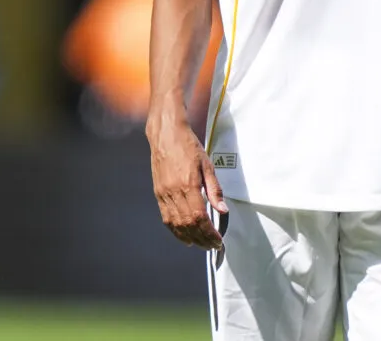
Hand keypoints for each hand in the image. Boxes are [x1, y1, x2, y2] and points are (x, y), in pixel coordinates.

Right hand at [146, 112, 227, 249]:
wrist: (166, 134)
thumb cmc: (188, 146)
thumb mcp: (207, 165)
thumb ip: (214, 190)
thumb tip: (223, 211)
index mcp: (188, 185)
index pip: (200, 218)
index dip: (209, 233)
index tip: (218, 240)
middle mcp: (174, 192)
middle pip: (188, 225)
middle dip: (202, 239)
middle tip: (213, 246)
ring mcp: (163, 194)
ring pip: (176, 225)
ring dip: (189, 238)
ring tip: (201, 244)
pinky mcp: (158, 193)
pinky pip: (166, 218)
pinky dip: (175, 231)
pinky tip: (184, 236)